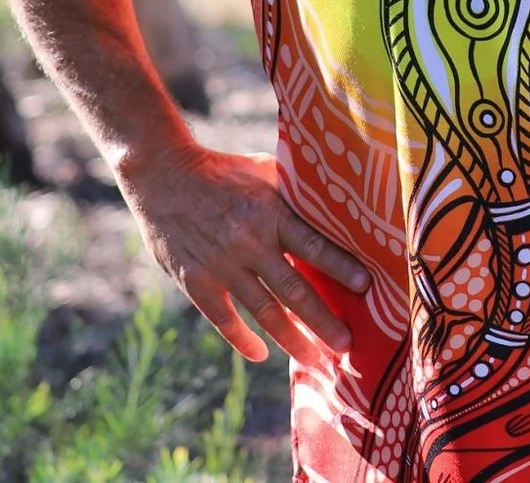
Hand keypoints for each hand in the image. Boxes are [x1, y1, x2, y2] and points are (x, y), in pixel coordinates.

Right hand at [117, 141, 371, 365]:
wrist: (163, 175)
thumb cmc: (223, 170)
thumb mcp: (265, 170)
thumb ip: (295, 191)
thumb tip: (335, 200)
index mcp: (270, 212)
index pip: (314, 245)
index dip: (341, 267)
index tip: (367, 287)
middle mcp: (249, 242)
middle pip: (294, 290)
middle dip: (323, 321)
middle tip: (347, 345)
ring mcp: (222, 265)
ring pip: (264, 312)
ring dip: (291, 339)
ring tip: (314, 360)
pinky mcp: (195, 279)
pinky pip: (224, 318)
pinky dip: (242, 339)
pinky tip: (260, 355)